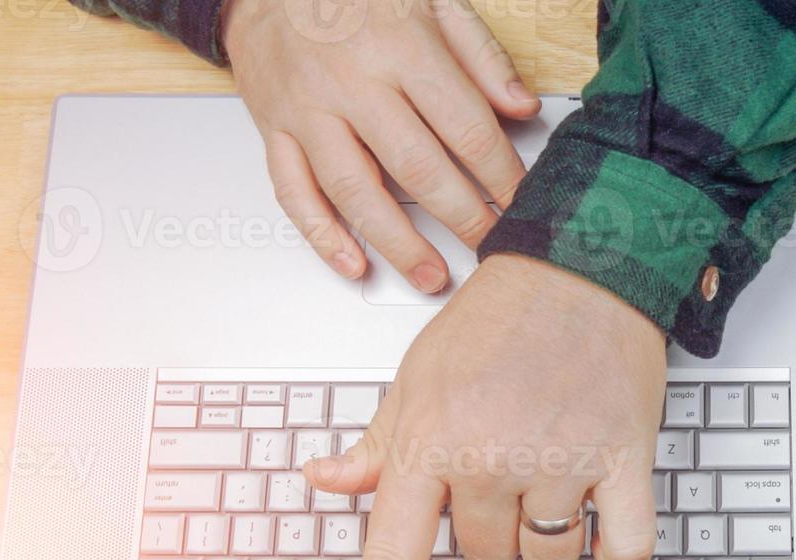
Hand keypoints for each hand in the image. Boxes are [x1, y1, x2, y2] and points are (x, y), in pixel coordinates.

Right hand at [222, 0, 539, 289]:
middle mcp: (350, 82)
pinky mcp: (274, 130)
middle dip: (463, 217)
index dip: (500, 173)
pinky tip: (353, 263)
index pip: (465, 126)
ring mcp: (308, 110)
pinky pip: (294, 193)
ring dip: (398, 243)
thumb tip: (522, 106)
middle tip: (491, 246)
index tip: (521, 202)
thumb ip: (480, 53)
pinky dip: (322, 236)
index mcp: (398, 47)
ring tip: (432, 275)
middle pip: (417, 167)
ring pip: (355, 192)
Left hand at [307, 255, 666, 559]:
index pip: (396, 555)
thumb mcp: (417, 375)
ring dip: (547, 537)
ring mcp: (561, 463)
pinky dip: (616, 553)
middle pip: (481, 557)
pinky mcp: (623, 460)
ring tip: (552, 475)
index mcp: (431, 441)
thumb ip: (377, 443)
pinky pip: (624, 548)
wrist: (584, 266)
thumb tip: (327, 480)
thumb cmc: (500, 318)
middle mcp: (492, 458)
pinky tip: (604, 528)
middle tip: (504, 464)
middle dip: (489, 525)